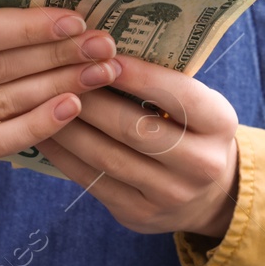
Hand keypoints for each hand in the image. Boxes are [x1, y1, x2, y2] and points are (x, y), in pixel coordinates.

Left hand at [35, 55, 240, 238]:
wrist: (207, 196)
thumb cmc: (192, 132)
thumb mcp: (198, 106)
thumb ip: (165, 84)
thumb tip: (104, 51)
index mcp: (220, 124)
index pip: (180, 96)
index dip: (140, 76)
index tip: (105, 56)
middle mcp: (201, 163)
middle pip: (136, 128)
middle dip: (94, 99)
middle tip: (62, 74)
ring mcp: (170, 194)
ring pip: (108, 156)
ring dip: (70, 127)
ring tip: (44, 101)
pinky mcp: (138, 214)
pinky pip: (93, 181)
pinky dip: (64, 155)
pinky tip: (45, 133)